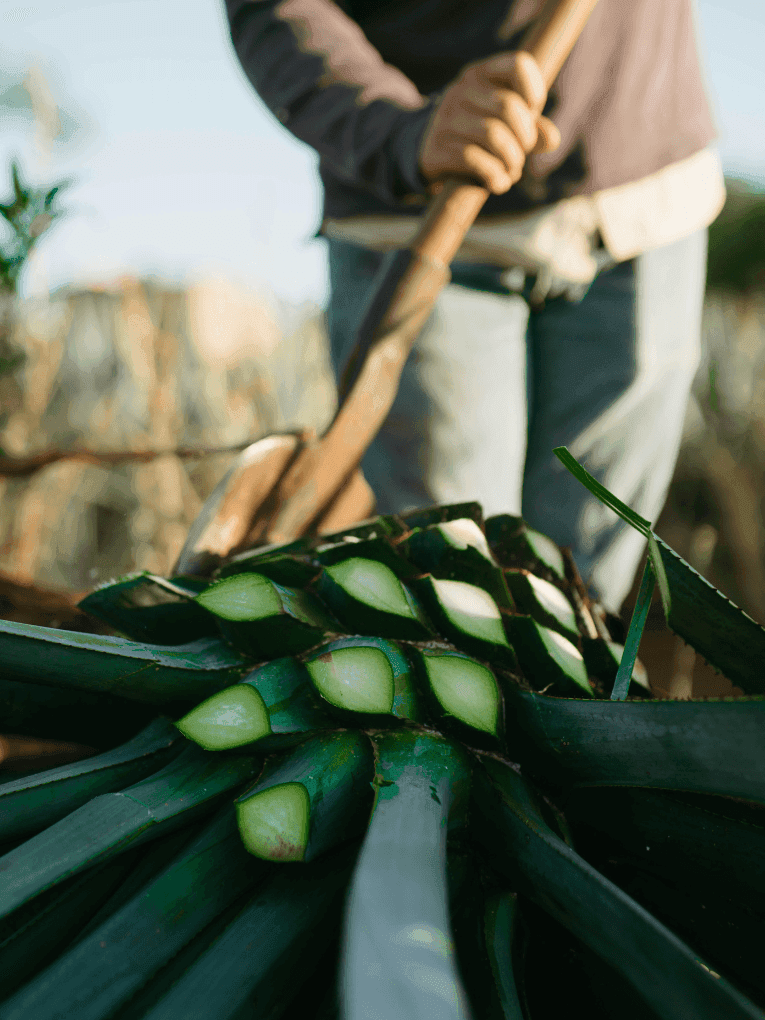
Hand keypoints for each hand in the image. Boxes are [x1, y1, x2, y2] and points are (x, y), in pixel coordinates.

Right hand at [419, 51, 560, 195]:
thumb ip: (533, 128)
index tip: (533, 115)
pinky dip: (494, 176)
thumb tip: (552, 139)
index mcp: (482, 74)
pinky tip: (498, 183)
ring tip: (512, 171)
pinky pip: (474, 160)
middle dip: (525, 139)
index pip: (519, 65)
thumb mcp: (506, 126)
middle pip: (509, 108)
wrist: (429, 154)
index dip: (535, 93)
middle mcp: (461, 90)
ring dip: (512, 161)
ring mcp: (446, 118)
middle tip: (522, 154)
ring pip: (494, 136)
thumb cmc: (477, 136)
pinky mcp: (436, 148)